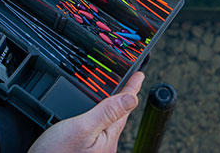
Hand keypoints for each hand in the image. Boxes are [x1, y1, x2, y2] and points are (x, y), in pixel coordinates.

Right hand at [28, 71, 144, 152]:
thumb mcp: (82, 127)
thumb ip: (106, 112)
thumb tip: (131, 98)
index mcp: (107, 137)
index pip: (124, 107)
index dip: (131, 88)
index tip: (139, 75)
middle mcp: (103, 145)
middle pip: (116, 115)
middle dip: (121, 96)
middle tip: (128, 80)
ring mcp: (93, 149)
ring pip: (104, 122)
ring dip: (107, 105)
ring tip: (112, 93)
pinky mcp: (80, 150)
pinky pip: (93, 128)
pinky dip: (94, 116)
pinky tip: (89, 114)